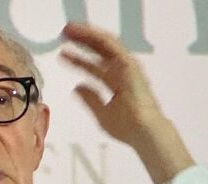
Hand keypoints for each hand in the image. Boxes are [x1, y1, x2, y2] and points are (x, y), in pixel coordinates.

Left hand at [60, 22, 194, 183]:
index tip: (64, 54)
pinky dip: (96, 36)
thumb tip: (77, 87)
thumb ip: (90, 99)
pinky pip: (111, 44)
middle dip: (82, 42)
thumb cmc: (128, 128)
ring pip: (105, 44)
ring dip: (87, 34)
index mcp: (116, 84)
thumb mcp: (102, 114)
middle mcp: (121, 72)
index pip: (95, 68)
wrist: (144, 131)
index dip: (79, 60)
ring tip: (69, 29)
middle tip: (64, 34)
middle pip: (99, 52)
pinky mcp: (129, 63)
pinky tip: (82, 31)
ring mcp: (126, 67)